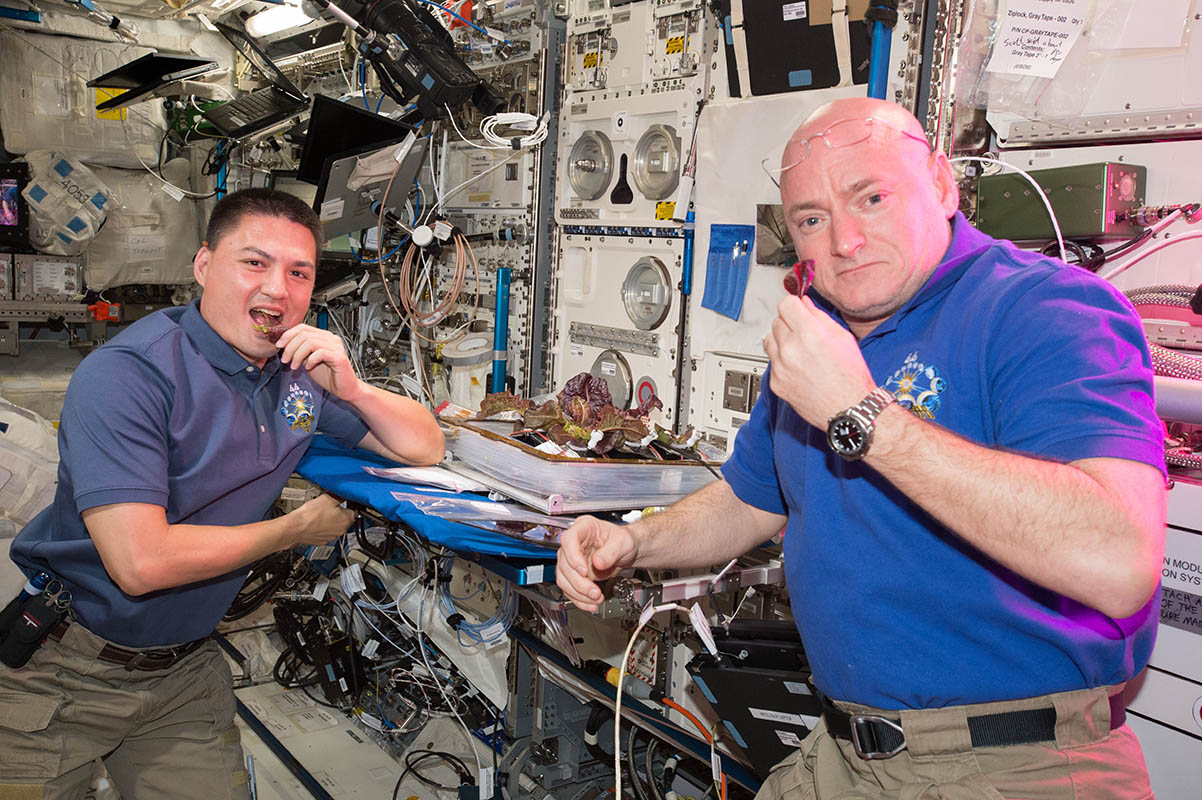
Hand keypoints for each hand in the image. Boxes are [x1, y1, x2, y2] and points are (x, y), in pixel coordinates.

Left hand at [276, 325, 360, 401]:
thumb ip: (300, 351)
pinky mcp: (338, 357)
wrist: (345, 388)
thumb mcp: (309, 360)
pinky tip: (308, 367)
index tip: (279, 345)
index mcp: (324, 337)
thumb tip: (285, 346)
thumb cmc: (329, 376)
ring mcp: (336, 347)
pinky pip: (319, 353)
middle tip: (285, 359)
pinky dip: (310, 360)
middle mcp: (331, 339)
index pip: (303, 327)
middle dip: (290, 347)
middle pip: (304, 334)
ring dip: (297, 354)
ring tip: (294, 366)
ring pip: (310, 342)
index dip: (288, 335)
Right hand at [287, 493, 354, 546]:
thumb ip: (340, 496)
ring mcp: (331, 537)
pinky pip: (325, 532)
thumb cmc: (310, 515)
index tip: (340, 501)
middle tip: (328, 507)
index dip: (347, 504)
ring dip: (330, 520)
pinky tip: (315, 522)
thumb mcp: (328, 498)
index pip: (354, 510)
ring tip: (320, 514)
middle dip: (338, 512)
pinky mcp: (322, 541)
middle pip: (344, 519)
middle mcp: (341, 531)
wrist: (295, 528)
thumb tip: (345, 494)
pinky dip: (322, 527)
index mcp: (346, 520)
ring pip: (334, 526)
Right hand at [556, 516, 638, 611]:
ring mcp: (572, 559)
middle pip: (564, 564)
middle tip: (594, 592)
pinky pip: (569, 588)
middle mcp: (574, 543)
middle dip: (579, 583)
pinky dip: (579, 599)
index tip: (584, 571)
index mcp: (584, 528)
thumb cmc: (624, 541)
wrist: (627, 552)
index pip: (569, 540)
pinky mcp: (574, 574)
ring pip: (564, 578)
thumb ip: (611, 552)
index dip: (573, 557)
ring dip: (578, 593)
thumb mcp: (623, 542)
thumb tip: (598, 563)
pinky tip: (590, 603)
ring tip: (596, 599)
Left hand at [763, 295, 875, 427]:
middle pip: (776, 321)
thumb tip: (805, 304)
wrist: (849, 409)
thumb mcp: (843, 337)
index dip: (793, 304)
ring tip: (800, 349)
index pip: (786, 304)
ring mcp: (781, 367)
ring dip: (781, 340)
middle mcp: (791, 349)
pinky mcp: (776, 382)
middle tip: (803, 332)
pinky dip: (782, 361)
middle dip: (789, 323)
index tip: (797, 308)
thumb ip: (819, 316)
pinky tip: (798, 367)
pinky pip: (772, 362)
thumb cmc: (851, 377)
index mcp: (809, 333)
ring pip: (769, 340)